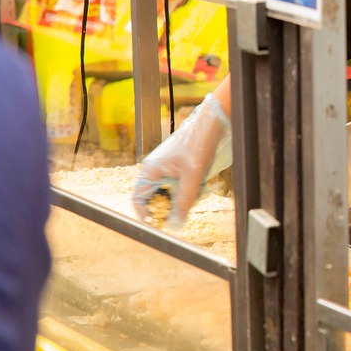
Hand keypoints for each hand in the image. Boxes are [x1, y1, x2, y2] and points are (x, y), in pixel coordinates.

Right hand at [132, 92, 231, 229]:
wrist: (212, 125)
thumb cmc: (198, 146)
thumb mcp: (192, 178)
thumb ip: (183, 202)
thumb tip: (175, 225)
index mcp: (151, 170)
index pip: (138, 199)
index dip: (145, 214)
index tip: (158, 225)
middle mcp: (155, 170)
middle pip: (156, 198)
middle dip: (171, 206)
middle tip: (185, 211)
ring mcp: (167, 169)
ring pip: (170, 193)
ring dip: (184, 198)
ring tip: (200, 192)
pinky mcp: (179, 168)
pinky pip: (179, 186)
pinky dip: (190, 190)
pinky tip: (204, 186)